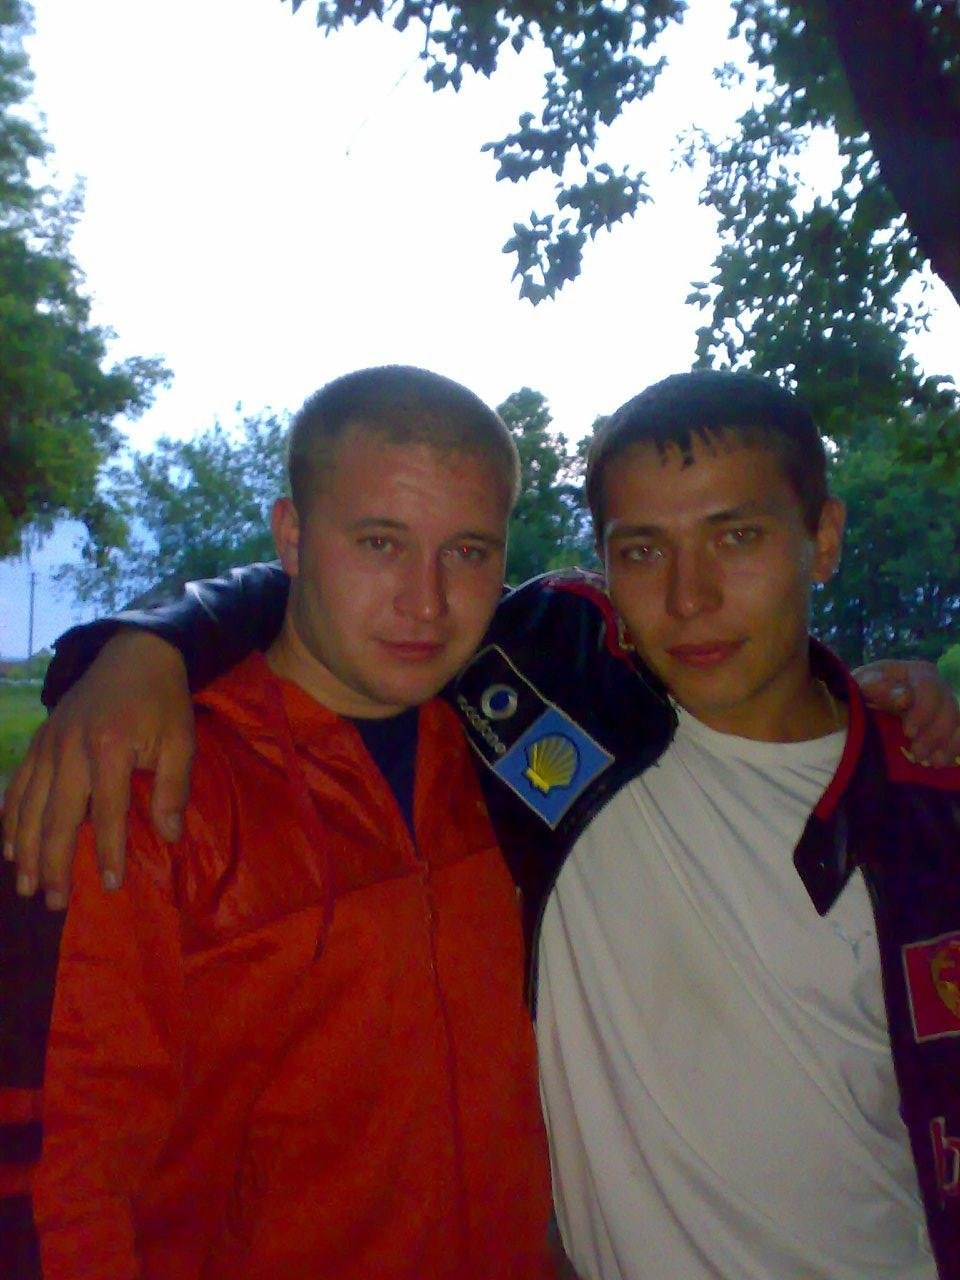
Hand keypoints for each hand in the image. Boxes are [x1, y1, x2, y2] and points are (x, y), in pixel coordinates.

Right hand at [2, 630, 194, 907]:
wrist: (134, 653)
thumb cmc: (162, 702)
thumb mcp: (181, 740)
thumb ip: (175, 788)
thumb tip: (168, 837)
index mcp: (109, 749)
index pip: (106, 813)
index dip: (107, 852)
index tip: (109, 886)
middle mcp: (70, 749)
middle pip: (57, 817)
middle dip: (54, 864)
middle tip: (55, 903)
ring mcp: (48, 745)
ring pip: (29, 807)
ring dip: (25, 851)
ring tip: (27, 888)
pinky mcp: (38, 741)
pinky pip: (18, 787)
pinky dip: (10, 819)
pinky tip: (9, 849)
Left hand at [854, 659, 959, 766]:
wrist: (866, 704)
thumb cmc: (863, 691)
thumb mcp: (863, 685)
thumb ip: (879, 687)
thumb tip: (905, 698)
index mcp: (918, 673)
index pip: (929, 688)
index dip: (923, 711)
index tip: (909, 732)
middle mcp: (938, 687)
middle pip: (947, 709)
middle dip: (934, 734)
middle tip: (918, 754)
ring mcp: (946, 707)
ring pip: (957, 723)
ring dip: (947, 745)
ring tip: (931, 762)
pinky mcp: (948, 725)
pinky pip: (959, 736)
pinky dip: (953, 750)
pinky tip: (940, 762)